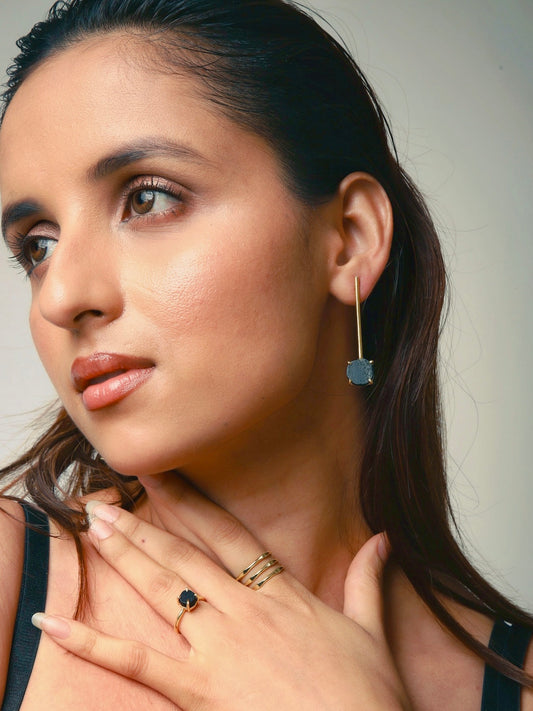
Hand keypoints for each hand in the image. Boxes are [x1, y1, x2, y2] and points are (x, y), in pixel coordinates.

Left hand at [33, 480, 410, 709]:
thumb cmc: (367, 695)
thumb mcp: (371, 630)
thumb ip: (367, 578)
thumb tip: (382, 540)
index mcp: (282, 595)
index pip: (229, 537)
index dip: (194, 505)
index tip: (166, 477)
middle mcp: (243, 611)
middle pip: (184, 557)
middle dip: (144, 524)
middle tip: (106, 498)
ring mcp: (218, 648)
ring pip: (161, 592)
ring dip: (124, 557)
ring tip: (92, 529)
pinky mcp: (200, 690)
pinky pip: (137, 663)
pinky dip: (92, 643)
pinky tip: (57, 624)